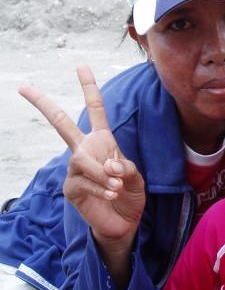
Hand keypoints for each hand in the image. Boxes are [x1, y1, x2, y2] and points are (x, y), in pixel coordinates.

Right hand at [19, 66, 145, 285]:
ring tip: (116, 186)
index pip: (95, 111)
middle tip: (23, 87)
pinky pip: (82, 181)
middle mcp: (85, 151)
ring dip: (102, 173)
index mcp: (103, 142)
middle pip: (60, 123)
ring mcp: (75, 169)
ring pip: (82, 160)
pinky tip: (110, 194)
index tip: (80, 66)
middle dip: (43, 104)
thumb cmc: (130, 196)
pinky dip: (99, 187)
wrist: (125, 223)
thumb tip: (109, 165)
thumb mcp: (136, 178)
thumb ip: (125, 168)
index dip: (89, 89)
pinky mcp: (71, 188)